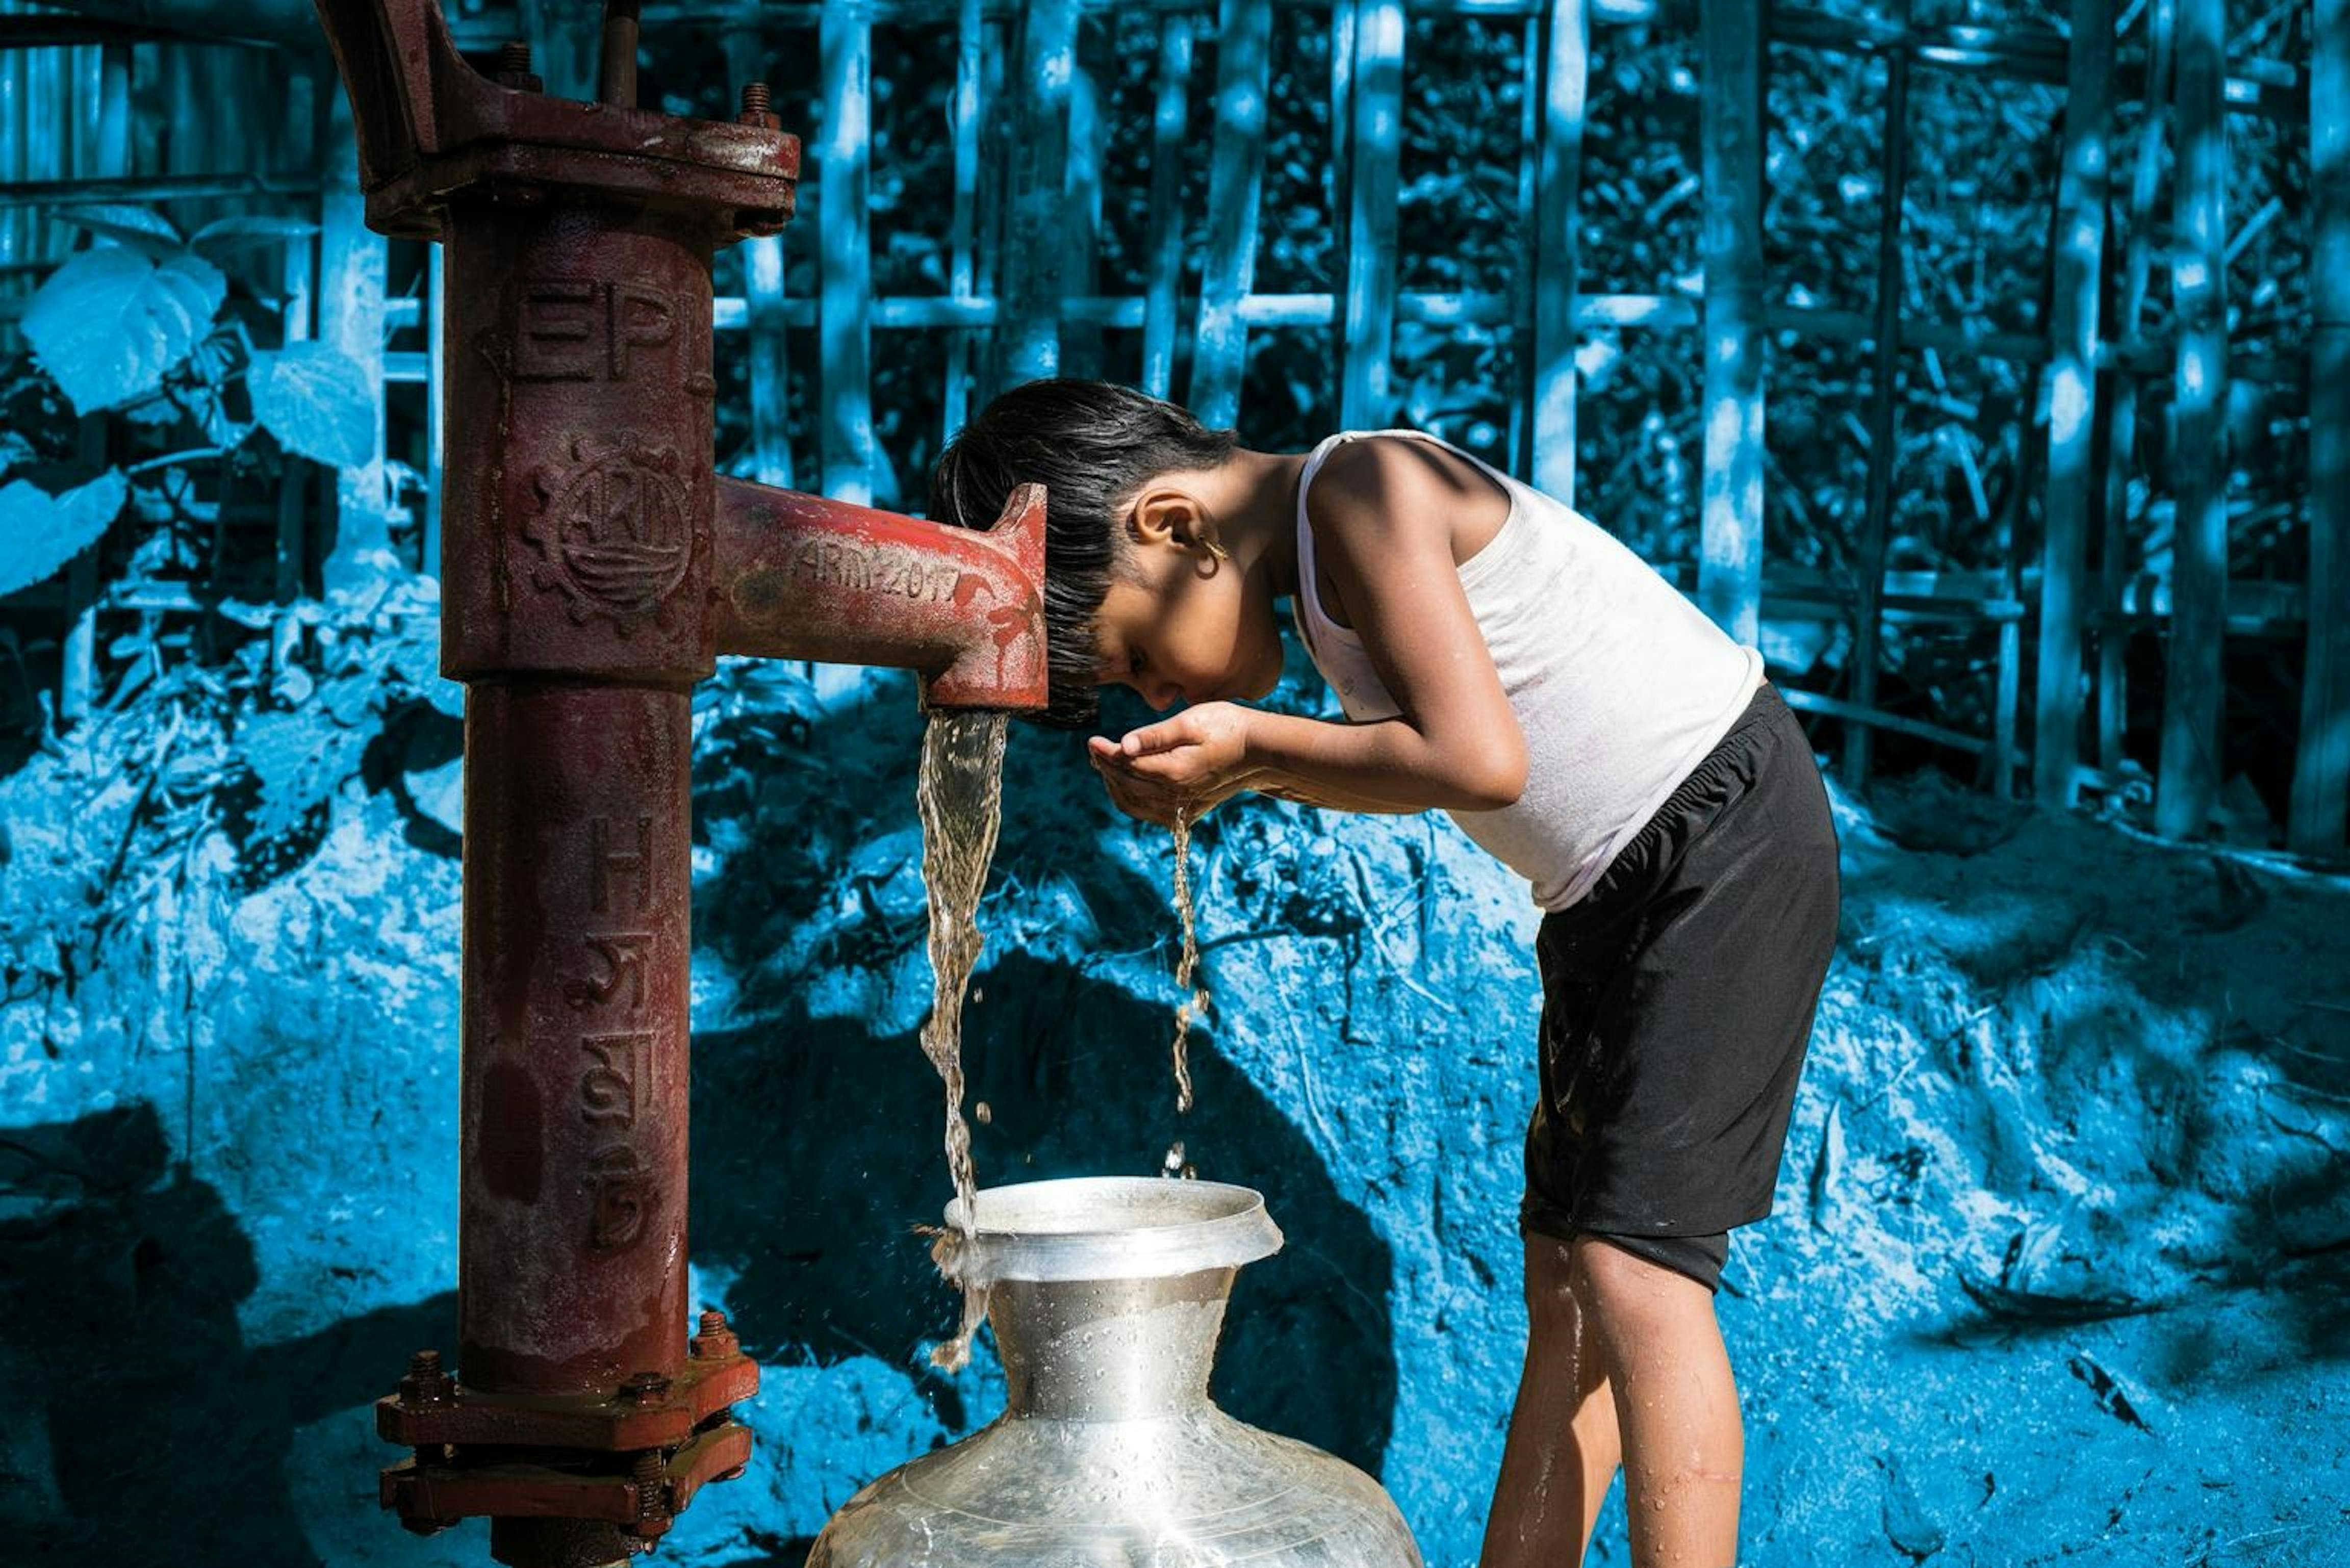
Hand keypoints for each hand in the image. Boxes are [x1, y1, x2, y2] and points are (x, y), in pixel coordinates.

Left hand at [1086, 701, 1255, 826]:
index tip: (1092, 740)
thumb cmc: (1226, 728)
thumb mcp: (1190, 722)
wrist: (1258, 751)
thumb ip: (1154, 736)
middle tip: (1095, 749)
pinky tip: (1126, 783)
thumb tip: (1123, 746)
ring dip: (1114, 784)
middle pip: (1125, 784)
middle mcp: (1175, 797)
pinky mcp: (1187, 813)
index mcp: (1174, 773)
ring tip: (1104, 764)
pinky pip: (1148, 812)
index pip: (1126, 765)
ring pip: (1132, 803)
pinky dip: (1131, 799)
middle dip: (1105, 766)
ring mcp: (1181, 809)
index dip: (1105, 752)